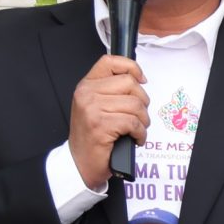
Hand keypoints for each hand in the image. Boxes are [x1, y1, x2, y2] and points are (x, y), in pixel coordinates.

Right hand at [67, 54, 148, 189]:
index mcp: (86, 86)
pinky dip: (140, 134)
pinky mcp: (101, 125)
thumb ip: (112, 90)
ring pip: (136, 105)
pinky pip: (134, 123)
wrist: (80, 162)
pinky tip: (134, 139)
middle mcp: (87, 93)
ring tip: (135, 130)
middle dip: (142, 102)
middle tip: (137, 116)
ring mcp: (93, 108)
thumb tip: (139, 79)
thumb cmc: (93, 136)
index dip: (131, 67)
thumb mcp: (97, 106)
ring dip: (143, 121)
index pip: (111, 62)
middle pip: (130, 84)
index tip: (141, 80)